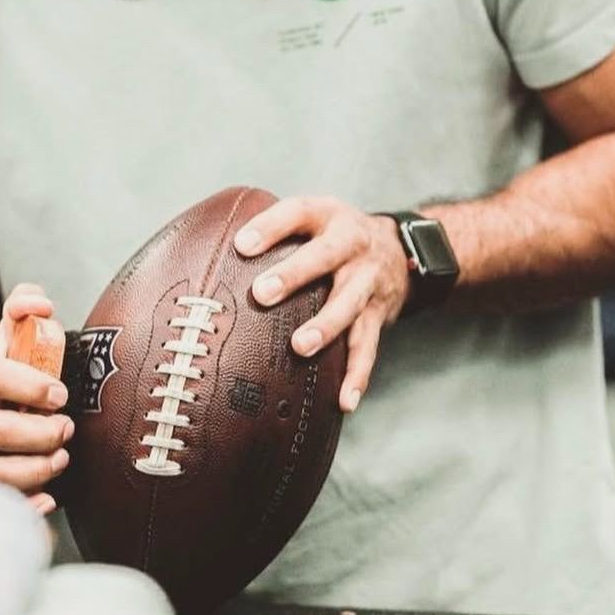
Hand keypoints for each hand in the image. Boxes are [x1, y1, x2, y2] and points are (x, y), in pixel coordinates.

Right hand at [0, 283, 72, 515]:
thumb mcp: (7, 335)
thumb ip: (24, 306)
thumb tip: (41, 305)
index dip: (31, 387)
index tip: (61, 395)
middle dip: (41, 433)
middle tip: (67, 429)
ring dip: (37, 469)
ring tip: (61, 458)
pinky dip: (25, 506)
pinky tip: (48, 499)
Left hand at [233, 197, 409, 412]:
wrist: (400, 249)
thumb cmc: (335, 235)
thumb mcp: (312, 217)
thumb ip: (273, 228)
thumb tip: (214, 250)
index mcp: (328, 215)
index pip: (297, 213)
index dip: (270, 227)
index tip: (240, 245)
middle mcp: (352, 244)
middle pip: (324, 256)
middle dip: (295, 274)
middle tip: (262, 293)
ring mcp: (368, 280)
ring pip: (348, 303)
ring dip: (325, 326)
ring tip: (300, 347)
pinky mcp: (379, 314)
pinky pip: (368, 346)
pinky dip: (358, 375)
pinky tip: (345, 401)